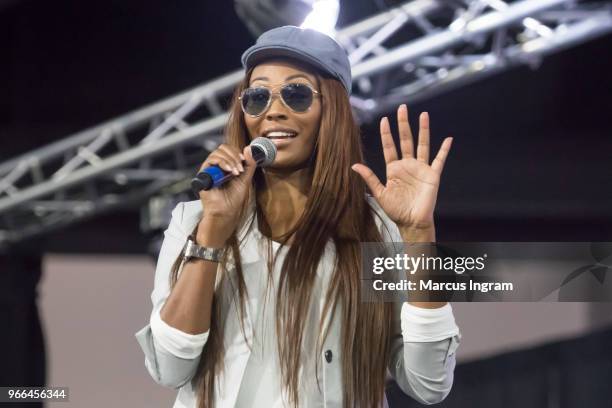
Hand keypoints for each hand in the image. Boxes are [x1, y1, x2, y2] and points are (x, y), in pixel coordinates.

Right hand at [196, 143, 256, 243]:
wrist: (226, 211)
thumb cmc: (233, 198)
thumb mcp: (245, 178)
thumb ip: (249, 164)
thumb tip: (250, 148)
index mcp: (225, 165)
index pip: (229, 150)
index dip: (237, 152)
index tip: (244, 160)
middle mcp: (216, 166)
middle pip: (223, 148)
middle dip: (234, 156)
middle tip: (240, 168)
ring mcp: (209, 169)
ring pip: (217, 153)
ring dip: (230, 160)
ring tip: (236, 172)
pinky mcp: (203, 173)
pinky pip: (211, 160)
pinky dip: (222, 163)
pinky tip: (229, 171)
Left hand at [351, 105, 451, 231]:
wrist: (412, 222)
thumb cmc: (396, 210)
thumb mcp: (380, 193)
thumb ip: (370, 178)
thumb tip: (354, 165)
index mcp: (394, 169)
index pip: (390, 147)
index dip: (387, 133)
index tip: (384, 119)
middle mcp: (407, 165)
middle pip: (406, 140)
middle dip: (403, 124)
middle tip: (402, 108)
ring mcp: (421, 169)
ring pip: (422, 145)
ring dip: (423, 130)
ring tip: (423, 114)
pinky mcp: (432, 175)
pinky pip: (439, 160)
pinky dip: (444, 150)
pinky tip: (448, 139)